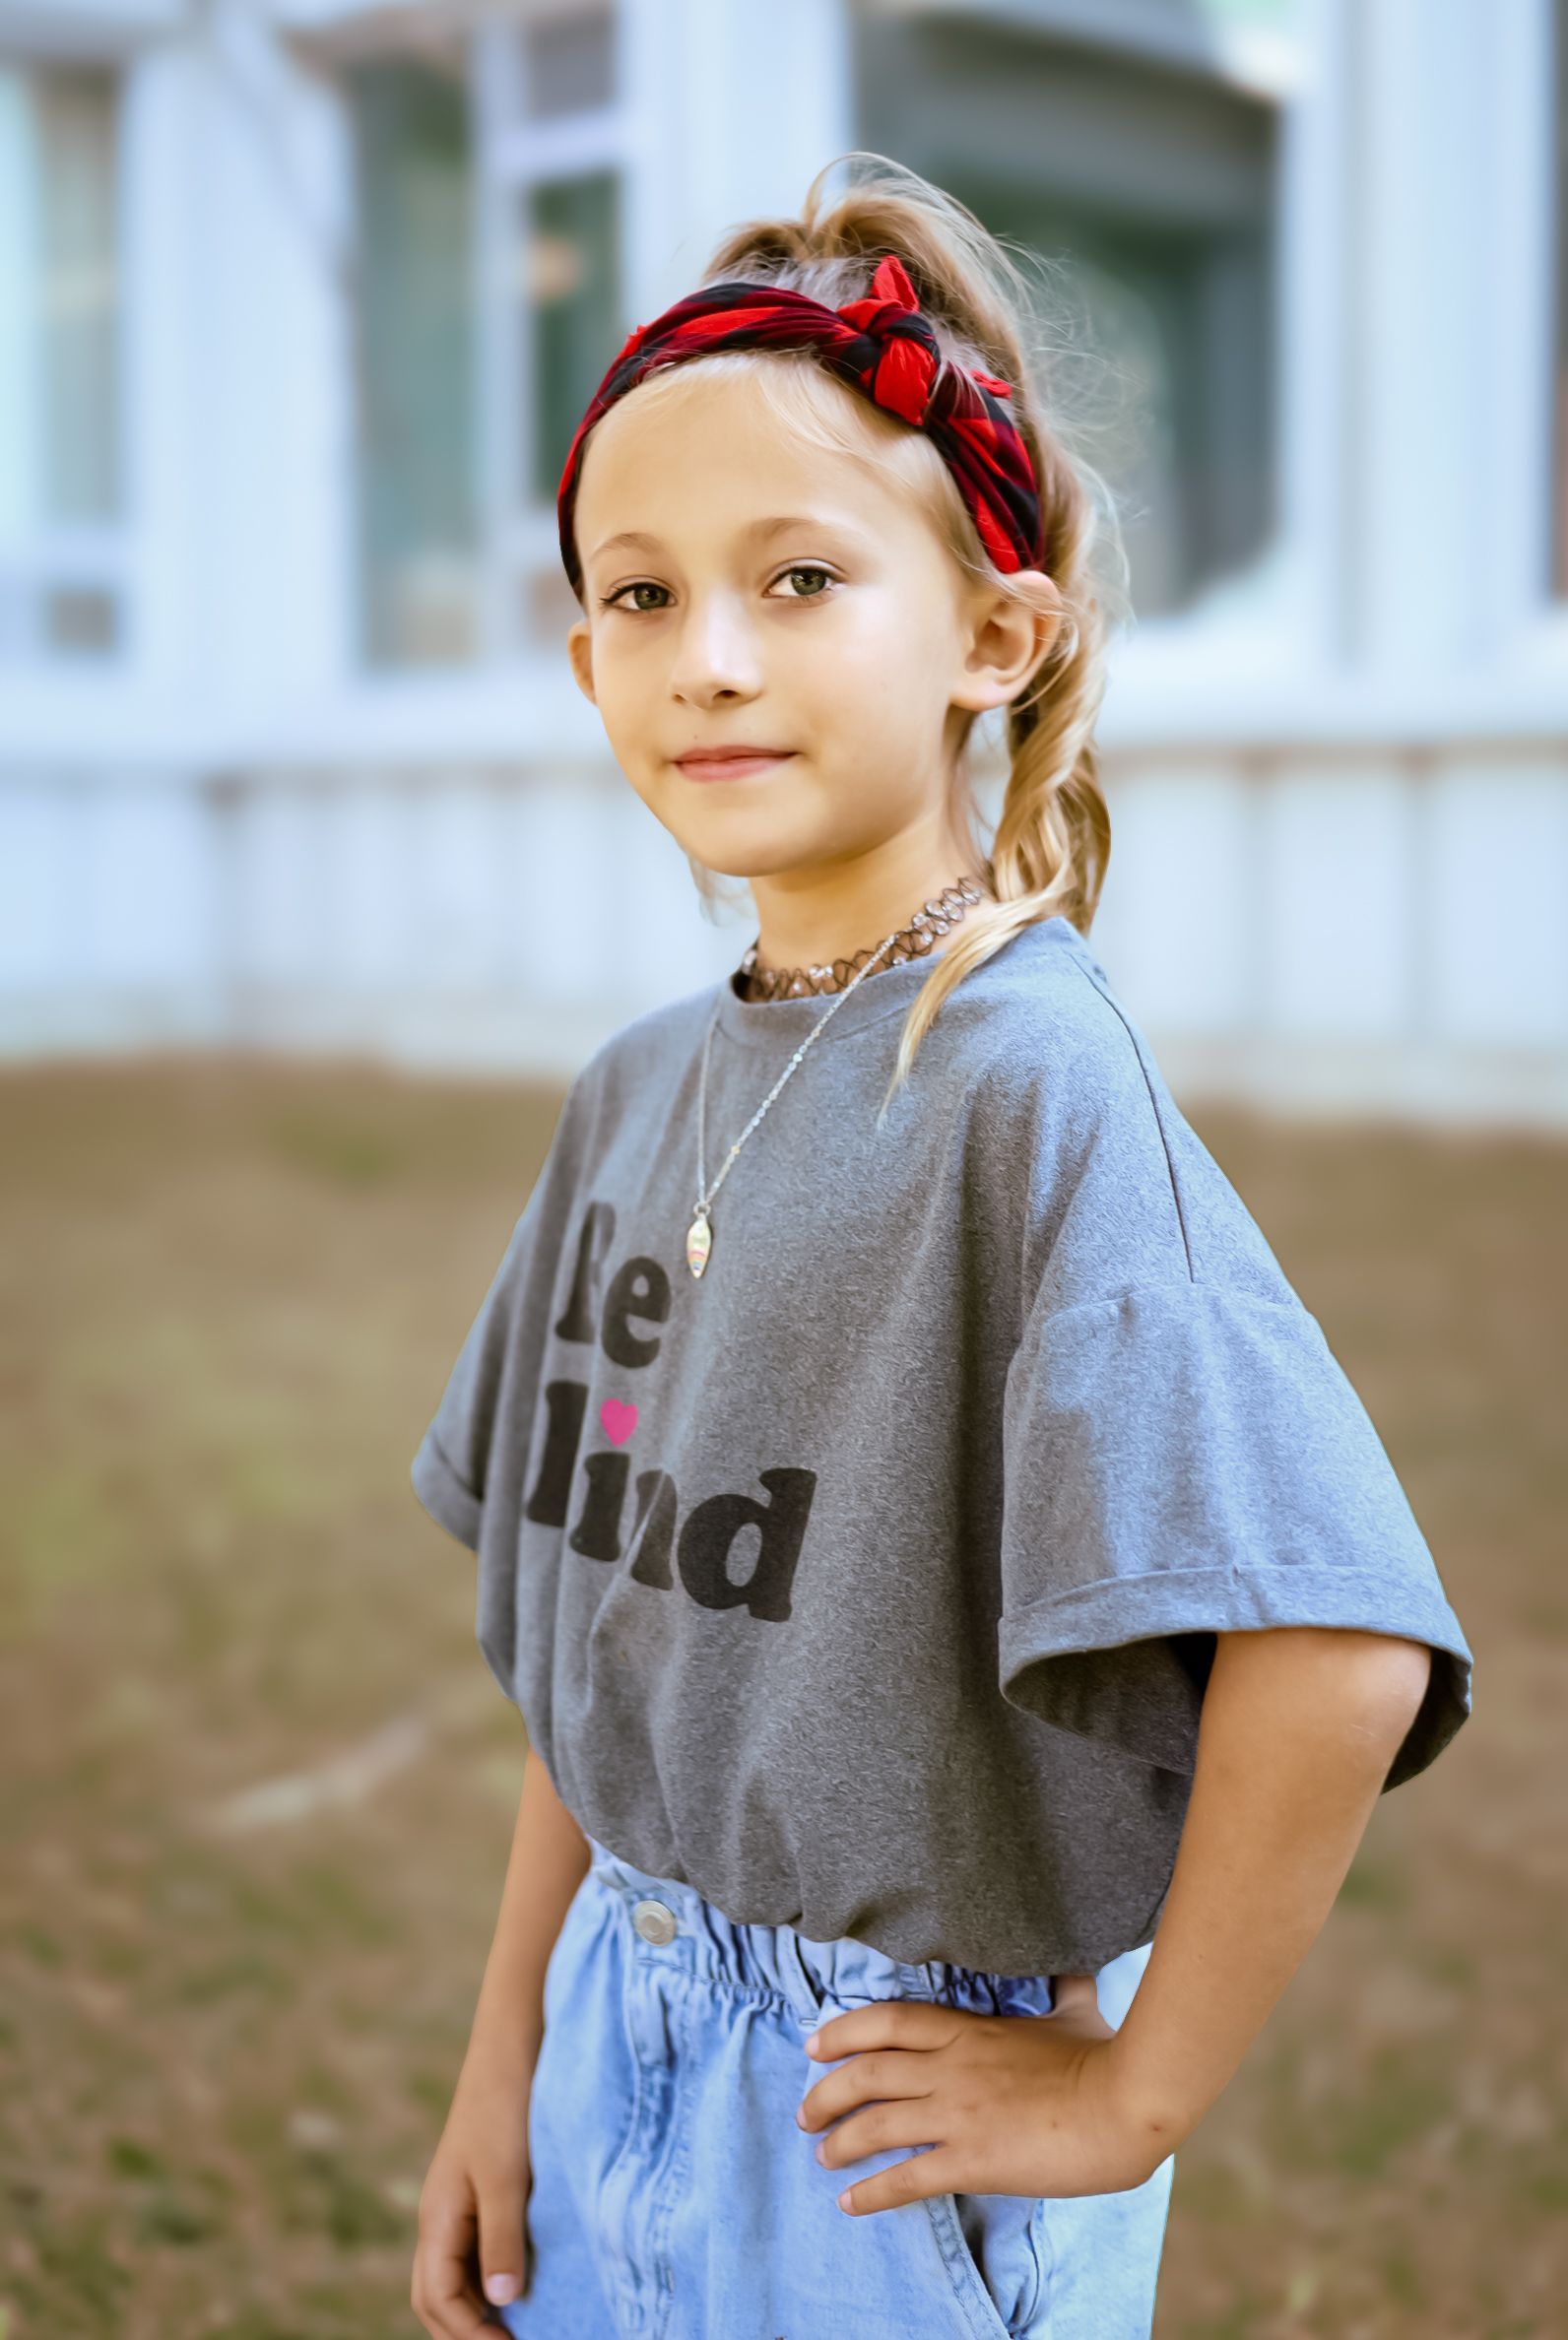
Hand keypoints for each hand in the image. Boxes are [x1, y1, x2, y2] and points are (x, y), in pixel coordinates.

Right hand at [411, 2056, 533, 2335]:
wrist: (513, 2047)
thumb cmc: (506, 2107)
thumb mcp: (506, 2177)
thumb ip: (502, 2238)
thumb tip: (499, 2301)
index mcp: (437, 2218)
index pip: (437, 2298)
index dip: (467, 2333)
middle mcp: (441, 2217)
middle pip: (435, 2295)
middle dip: (461, 2331)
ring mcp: (458, 2204)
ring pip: (452, 2276)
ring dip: (473, 2309)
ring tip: (512, 2329)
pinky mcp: (481, 2190)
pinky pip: (473, 2251)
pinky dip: (486, 2279)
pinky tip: (517, 2286)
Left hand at [795, 1975, 1177, 2215]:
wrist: (1126, 2103)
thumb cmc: (1105, 2057)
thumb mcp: (1076, 2011)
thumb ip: (1063, 1989)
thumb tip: (1073, 1967)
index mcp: (969, 2029)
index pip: (888, 2021)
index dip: (843, 2031)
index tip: (814, 2045)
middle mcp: (952, 2067)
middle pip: (867, 2072)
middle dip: (826, 2092)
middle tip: (804, 2111)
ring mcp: (959, 2113)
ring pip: (876, 2124)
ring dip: (840, 2142)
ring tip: (822, 2155)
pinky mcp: (973, 2159)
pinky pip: (908, 2178)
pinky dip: (872, 2193)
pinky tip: (849, 2205)